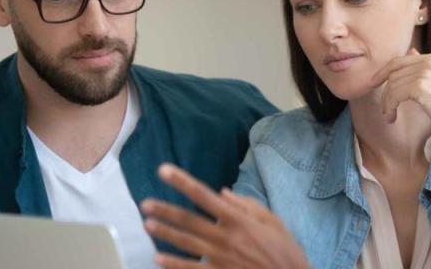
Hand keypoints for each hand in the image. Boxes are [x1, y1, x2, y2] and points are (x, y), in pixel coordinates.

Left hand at [140, 164, 309, 268]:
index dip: (182, 182)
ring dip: (165, 234)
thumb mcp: (273, 221)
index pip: (203, 195)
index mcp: (238, 219)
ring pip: (186, 243)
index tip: (164, 171)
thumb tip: (222, 192)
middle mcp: (225, 237)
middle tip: (145, 204)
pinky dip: (173, 264)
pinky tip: (158, 258)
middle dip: (165, 210)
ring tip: (148, 225)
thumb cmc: (285, 251)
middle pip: (189, 220)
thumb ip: (247, 205)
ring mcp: (220, 258)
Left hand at [370, 48, 430, 142]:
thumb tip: (410, 51)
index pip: (398, 61)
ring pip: (392, 85)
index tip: (373, 84)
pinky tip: (392, 118)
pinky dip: (389, 108)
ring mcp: (425, 73)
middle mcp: (429, 61)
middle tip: (385, 108)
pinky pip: (394, 95)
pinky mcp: (420, 87)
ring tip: (390, 116)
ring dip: (387, 103)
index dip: (383, 72)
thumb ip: (423, 67)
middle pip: (393, 73)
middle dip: (385, 91)